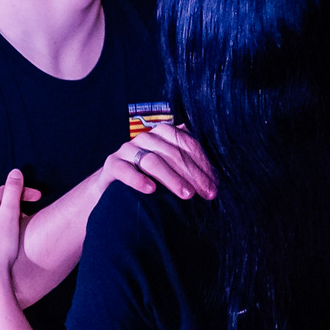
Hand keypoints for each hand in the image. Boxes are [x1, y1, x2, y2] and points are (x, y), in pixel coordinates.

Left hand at [0, 169, 38, 301]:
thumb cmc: (1, 246)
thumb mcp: (10, 214)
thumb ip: (14, 191)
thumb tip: (16, 171)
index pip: (5, 191)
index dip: (24, 192)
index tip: (40, 198)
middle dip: (15, 208)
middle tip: (28, 217)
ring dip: (8, 221)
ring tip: (19, 232)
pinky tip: (7, 246)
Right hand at [101, 123, 217, 200]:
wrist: (113, 188)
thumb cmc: (149, 178)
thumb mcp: (170, 170)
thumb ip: (188, 167)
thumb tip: (217, 180)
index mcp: (163, 134)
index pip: (188, 144)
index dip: (203, 163)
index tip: (215, 184)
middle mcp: (146, 138)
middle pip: (173, 153)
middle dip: (193, 174)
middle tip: (207, 193)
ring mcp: (127, 150)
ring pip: (152, 160)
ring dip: (172, 178)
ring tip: (187, 194)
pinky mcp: (112, 164)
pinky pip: (125, 170)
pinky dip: (138, 179)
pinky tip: (150, 189)